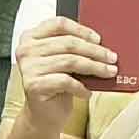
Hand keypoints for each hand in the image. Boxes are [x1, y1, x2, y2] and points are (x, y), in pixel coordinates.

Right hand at [14, 17, 117, 132]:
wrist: (43, 114)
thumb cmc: (56, 84)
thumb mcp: (64, 61)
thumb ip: (74, 48)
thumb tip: (103, 43)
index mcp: (31, 37)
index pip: (59, 24)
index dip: (82, 30)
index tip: (99, 39)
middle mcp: (26, 50)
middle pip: (68, 43)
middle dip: (95, 51)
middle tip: (112, 58)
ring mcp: (28, 67)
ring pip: (70, 61)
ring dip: (94, 67)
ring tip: (108, 72)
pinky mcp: (33, 85)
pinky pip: (65, 81)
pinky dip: (81, 87)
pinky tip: (88, 92)